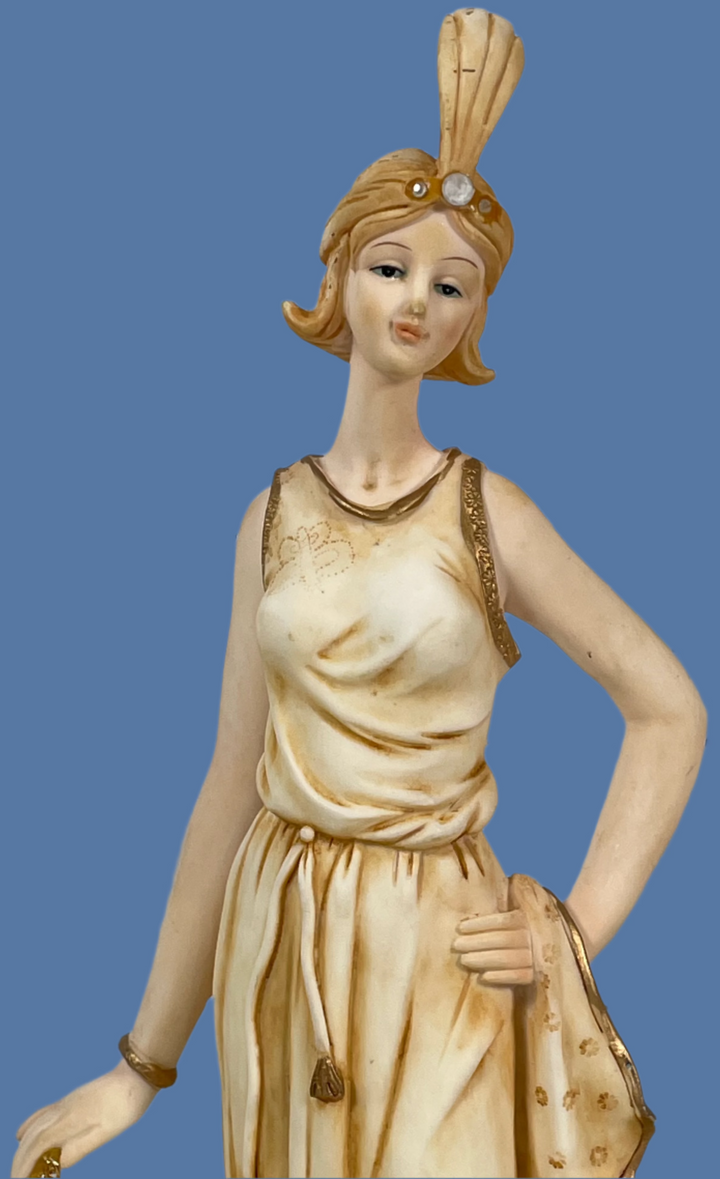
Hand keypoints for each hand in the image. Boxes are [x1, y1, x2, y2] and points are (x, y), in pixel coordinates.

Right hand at [11, 1060, 157, 1176]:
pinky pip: (41, 1114)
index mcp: (70, 1119)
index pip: (38, 1145)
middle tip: (16, 1178)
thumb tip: (56, 1164)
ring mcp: (65, 1103)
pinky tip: (24, 1133)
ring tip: (19, 1165)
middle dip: (20, 1159)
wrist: (136, 1074)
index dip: (25, 1165)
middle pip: (31, 1137)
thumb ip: (80, 1148)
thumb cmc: (125, 1105)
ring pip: (34, 1125)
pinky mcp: (70, 1100)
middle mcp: (62, 1109)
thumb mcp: (106, 1132)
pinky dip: (29, 1127)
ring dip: (23, 1146)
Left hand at [452, 908, 533, 984]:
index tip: (460, 927)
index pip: (502, 921)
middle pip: (502, 939)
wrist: (533, 957)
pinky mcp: (534, 976)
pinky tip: (483, 977)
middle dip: (476, 942)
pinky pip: (518, 977)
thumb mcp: (509, 916)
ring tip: (464, 960)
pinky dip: (500, 977)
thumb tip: (476, 906)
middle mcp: (531, 938)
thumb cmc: (511, 933)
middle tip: (456, 945)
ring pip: (507, 958)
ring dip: (483, 959)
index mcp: (524, 920)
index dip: (480, 924)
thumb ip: (498, 907)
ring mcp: (534, 958)